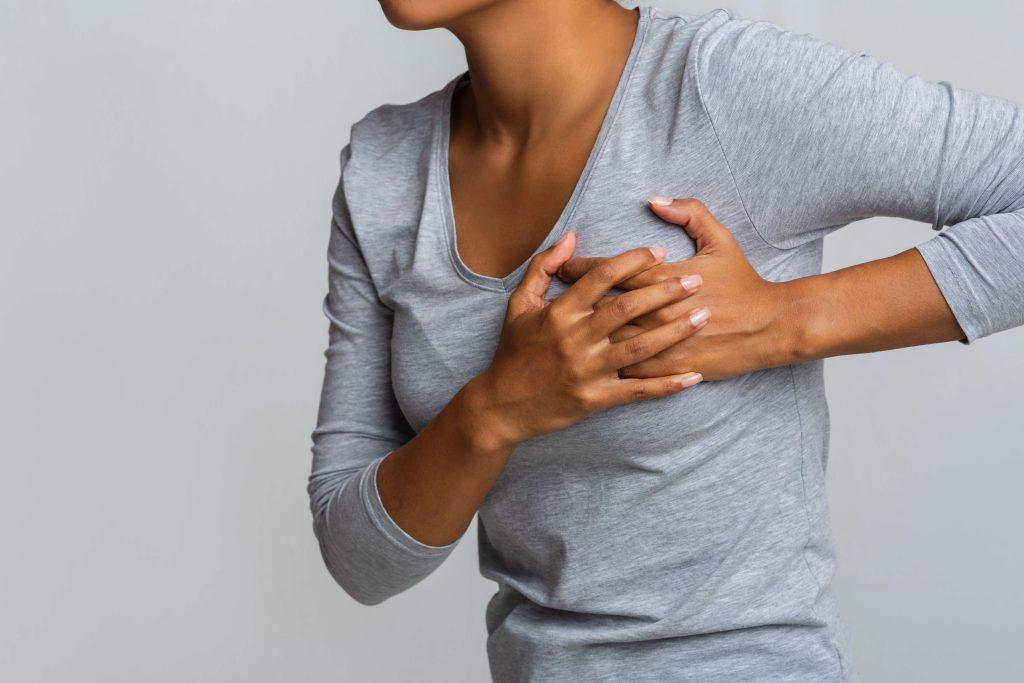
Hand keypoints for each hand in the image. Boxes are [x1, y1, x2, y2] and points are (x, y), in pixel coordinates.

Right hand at [469, 230, 705, 447]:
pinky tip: (694, 376)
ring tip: (702, 316)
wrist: (502, 406)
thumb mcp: (519, 304)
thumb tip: (572, 237)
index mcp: (559, 312)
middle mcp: (575, 339)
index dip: (634, 261)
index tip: (660, 252)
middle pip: (628, 308)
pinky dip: (668, 385)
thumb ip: (544, 267)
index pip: (602, 277)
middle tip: (696, 280)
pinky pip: (638, 391)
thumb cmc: (513, 351)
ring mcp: (587, 370)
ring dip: (675, 331)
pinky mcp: (596, 399)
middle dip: (666, 291)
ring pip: (640, 347)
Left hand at [557, 198, 793, 381]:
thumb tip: (655, 200)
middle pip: (599, 306)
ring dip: (584, 337)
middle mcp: (655, 311)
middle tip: (552, 300)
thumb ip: (688, 213)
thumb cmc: (743, 283)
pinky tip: (591, 362)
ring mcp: (660, 342)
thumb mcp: (720, 240)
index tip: (563, 266)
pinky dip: (607, 365)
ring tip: (563, 333)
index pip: (608, 271)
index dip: (580, 268)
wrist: (771, 327)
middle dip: (572, 302)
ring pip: (608, 341)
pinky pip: (628, 369)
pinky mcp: (668, 367)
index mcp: (661, 278)